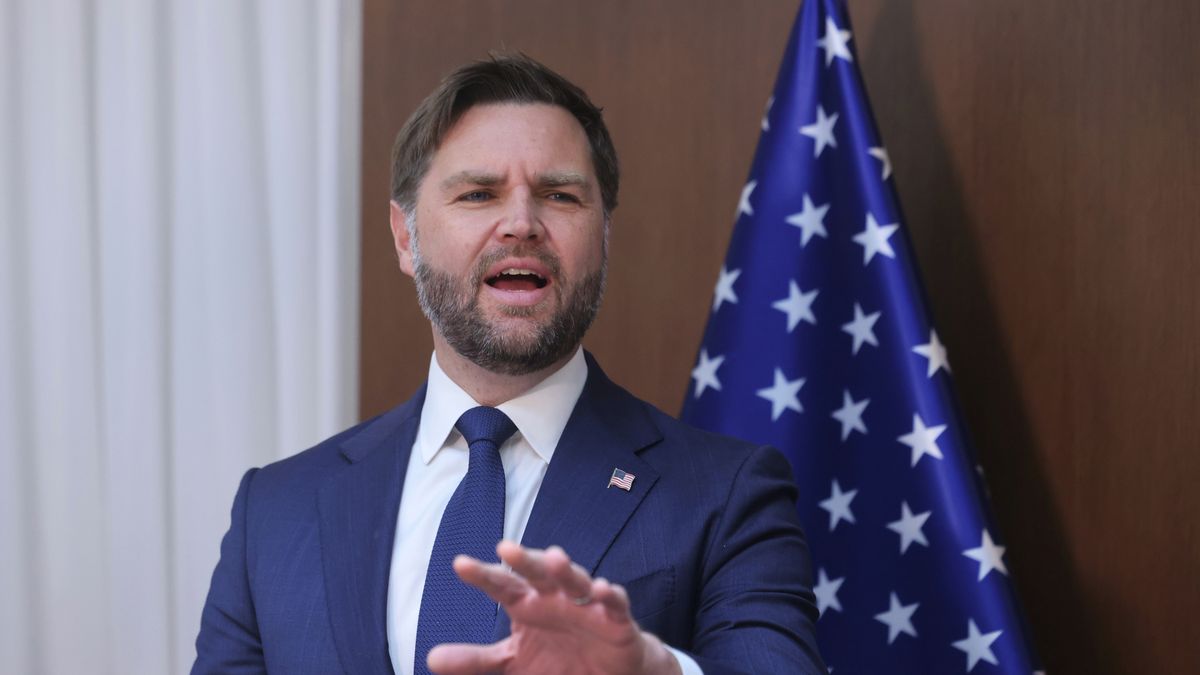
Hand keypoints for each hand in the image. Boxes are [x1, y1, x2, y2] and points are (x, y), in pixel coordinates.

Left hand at [426, 540, 681, 674]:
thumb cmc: (556, 660)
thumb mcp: (512, 663)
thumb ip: (476, 659)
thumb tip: (431, 657)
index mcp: (527, 604)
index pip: (501, 585)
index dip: (482, 575)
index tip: (460, 564)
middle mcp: (554, 597)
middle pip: (538, 573)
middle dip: (525, 560)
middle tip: (507, 548)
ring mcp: (586, 605)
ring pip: (576, 580)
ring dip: (566, 569)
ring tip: (555, 559)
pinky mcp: (617, 621)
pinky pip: (615, 605)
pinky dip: (610, 595)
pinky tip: (602, 588)